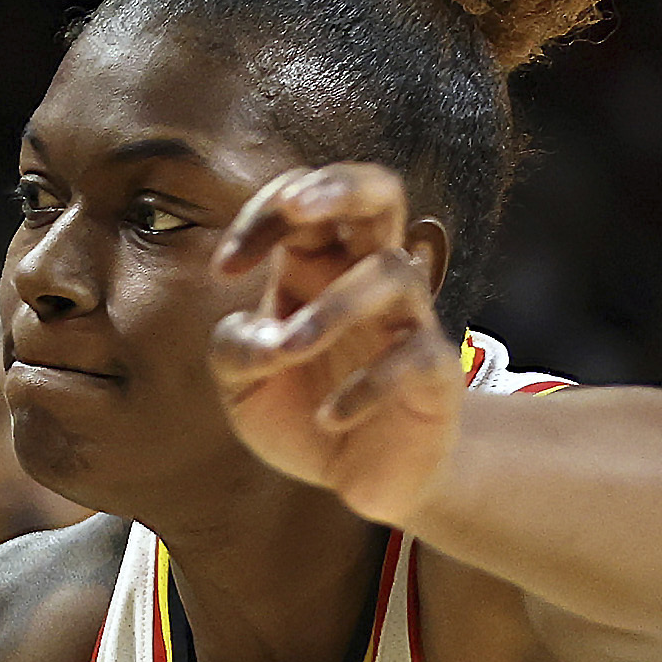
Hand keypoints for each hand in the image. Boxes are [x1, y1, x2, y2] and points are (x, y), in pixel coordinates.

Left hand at [211, 163, 460, 524]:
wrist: (363, 476)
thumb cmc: (302, 410)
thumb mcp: (242, 387)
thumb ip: (233, 352)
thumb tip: (266, 339)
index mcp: (315, 269)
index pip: (301, 206)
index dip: (263, 215)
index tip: (225, 269)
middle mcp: (366, 280)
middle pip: (381, 194)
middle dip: (341, 186)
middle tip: (296, 208)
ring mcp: (407, 321)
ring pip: (393, 272)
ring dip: (334, 306)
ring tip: (290, 349)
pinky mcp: (436, 372)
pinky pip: (415, 356)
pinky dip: (367, 385)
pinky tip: (329, 417)